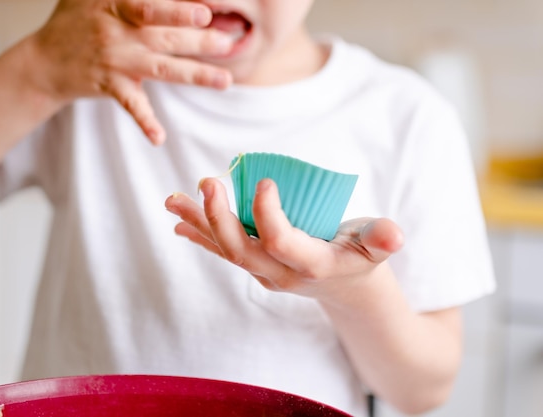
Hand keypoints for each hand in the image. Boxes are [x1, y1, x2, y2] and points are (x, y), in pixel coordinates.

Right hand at [29, 0, 233, 143]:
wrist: (44, 61)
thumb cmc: (76, 21)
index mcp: (116, 4)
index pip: (152, 4)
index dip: (179, 7)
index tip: (206, 12)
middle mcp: (118, 32)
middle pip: (165, 35)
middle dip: (199, 40)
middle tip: (228, 42)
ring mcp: (115, 61)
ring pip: (161, 68)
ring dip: (195, 75)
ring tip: (225, 80)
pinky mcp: (111, 86)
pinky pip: (131, 105)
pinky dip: (144, 121)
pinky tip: (159, 138)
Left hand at [165, 177, 403, 302]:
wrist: (347, 287)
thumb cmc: (362, 255)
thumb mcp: (377, 246)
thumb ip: (382, 240)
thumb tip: (395, 235)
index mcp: (311, 265)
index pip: (280, 243)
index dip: (268, 214)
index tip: (265, 181)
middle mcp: (281, 274)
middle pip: (242, 250)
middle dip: (219, 218)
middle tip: (206, 182)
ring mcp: (264, 272)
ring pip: (226, 250)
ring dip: (198, 224)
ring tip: (172, 200)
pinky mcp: (256, 265)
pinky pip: (224, 251)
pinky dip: (201, 236)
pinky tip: (179, 223)